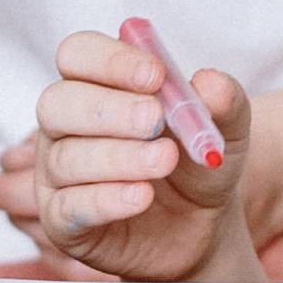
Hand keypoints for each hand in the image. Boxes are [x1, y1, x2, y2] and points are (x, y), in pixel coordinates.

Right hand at [31, 29, 260, 282]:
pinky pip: (68, 207)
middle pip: (58, 102)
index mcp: (95, 84)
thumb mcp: (225, 129)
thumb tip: (209, 82)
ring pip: (66, 157)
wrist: (199, 228)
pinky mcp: (62, 223)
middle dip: (109, 108)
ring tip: (166, 159)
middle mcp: (65, 125)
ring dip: (118, 156)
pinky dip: (107, 199)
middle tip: (154, 118)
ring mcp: (56, 175)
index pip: (78, 54)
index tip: (156, 75)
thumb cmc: (197, 163)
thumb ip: (224, 100)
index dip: (111, 60)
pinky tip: (142, 196)